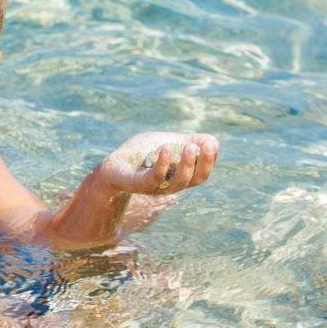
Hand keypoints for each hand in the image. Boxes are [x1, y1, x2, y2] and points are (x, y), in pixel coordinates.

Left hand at [97, 132, 218, 195]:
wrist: (113, 166)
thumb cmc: (142, 154)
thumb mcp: (168, 142)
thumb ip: (189, 141)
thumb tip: (213, 141)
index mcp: (181, 175)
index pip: (203, 171)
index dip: (210, 159)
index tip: (211, 143)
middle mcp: (173, 184)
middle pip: (198, 179)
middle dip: (206, 163)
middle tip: (209, 146)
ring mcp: (158, 186)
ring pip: (180, 181)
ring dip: (188, 163)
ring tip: (190, 146)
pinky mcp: (140, 184)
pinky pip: (155, 177)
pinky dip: (163, 163)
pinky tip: (166, 148)